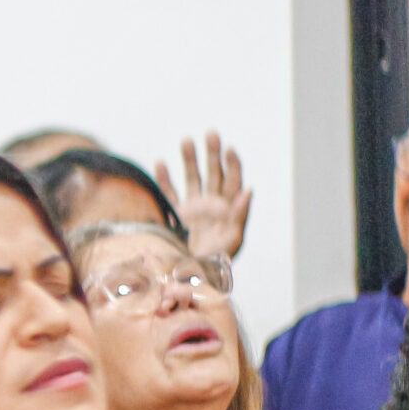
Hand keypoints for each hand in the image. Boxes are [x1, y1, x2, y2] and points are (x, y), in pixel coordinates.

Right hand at [156, 131, 253, 259]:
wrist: (190, 275)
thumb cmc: (216, 260)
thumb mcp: (233, 238)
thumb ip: (240, 214)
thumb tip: (248, 190)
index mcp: (228, 208)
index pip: (233, 179)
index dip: (232, 163)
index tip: (229, 149)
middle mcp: (211, 204)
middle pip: (213, 173)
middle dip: (212, 153)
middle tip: (211, 134)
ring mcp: (192, 208)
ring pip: (191, 177)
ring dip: (190, 159)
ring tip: (187, 140)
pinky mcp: (175, 214)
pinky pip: (168, 192)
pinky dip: (164, 179)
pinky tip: (160, 163)